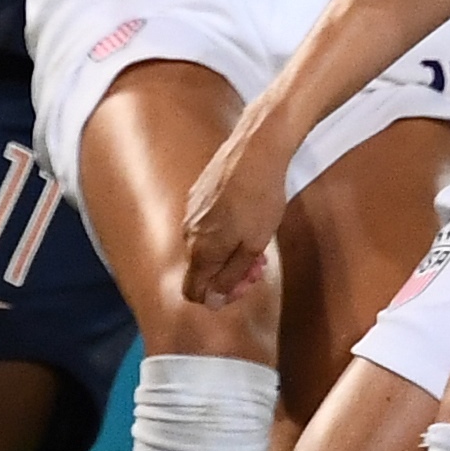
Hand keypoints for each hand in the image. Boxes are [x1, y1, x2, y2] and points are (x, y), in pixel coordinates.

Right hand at [177, 96, 289, 308]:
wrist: (257, 149)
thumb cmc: (260, 199)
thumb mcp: (253, 246)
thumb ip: (231, 276)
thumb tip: (212, 301)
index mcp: (201, 250)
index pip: (193, 292)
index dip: (218, 297)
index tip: (243, 284)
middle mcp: (189, 232)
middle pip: (202, 270)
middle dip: (229, 275)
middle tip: (258, 266)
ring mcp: (192, 211)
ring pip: (206, 247)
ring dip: (229, 254)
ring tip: (258, 244)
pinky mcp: (198, 194)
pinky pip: (207, 226)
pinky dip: (225, 233)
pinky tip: (248, 222)